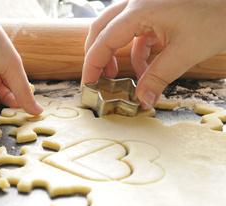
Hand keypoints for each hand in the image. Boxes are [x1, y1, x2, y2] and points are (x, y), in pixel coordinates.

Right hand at [82, 0, 225, 108]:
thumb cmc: (218, 15)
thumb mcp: (186, 52)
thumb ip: (158, 78)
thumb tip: (142, 101)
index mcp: (139, 9)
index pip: (103, 40)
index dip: (92, 65)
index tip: (88, 84)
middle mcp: (136, 2)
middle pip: (101, 29)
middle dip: (97, 56)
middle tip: (99, 79)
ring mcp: (145, 3)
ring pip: (116, 28)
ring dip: (115, 52)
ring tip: (119, 75)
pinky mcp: (155, 8)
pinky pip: (135, 30)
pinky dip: (135, 50)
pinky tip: (144, 67)